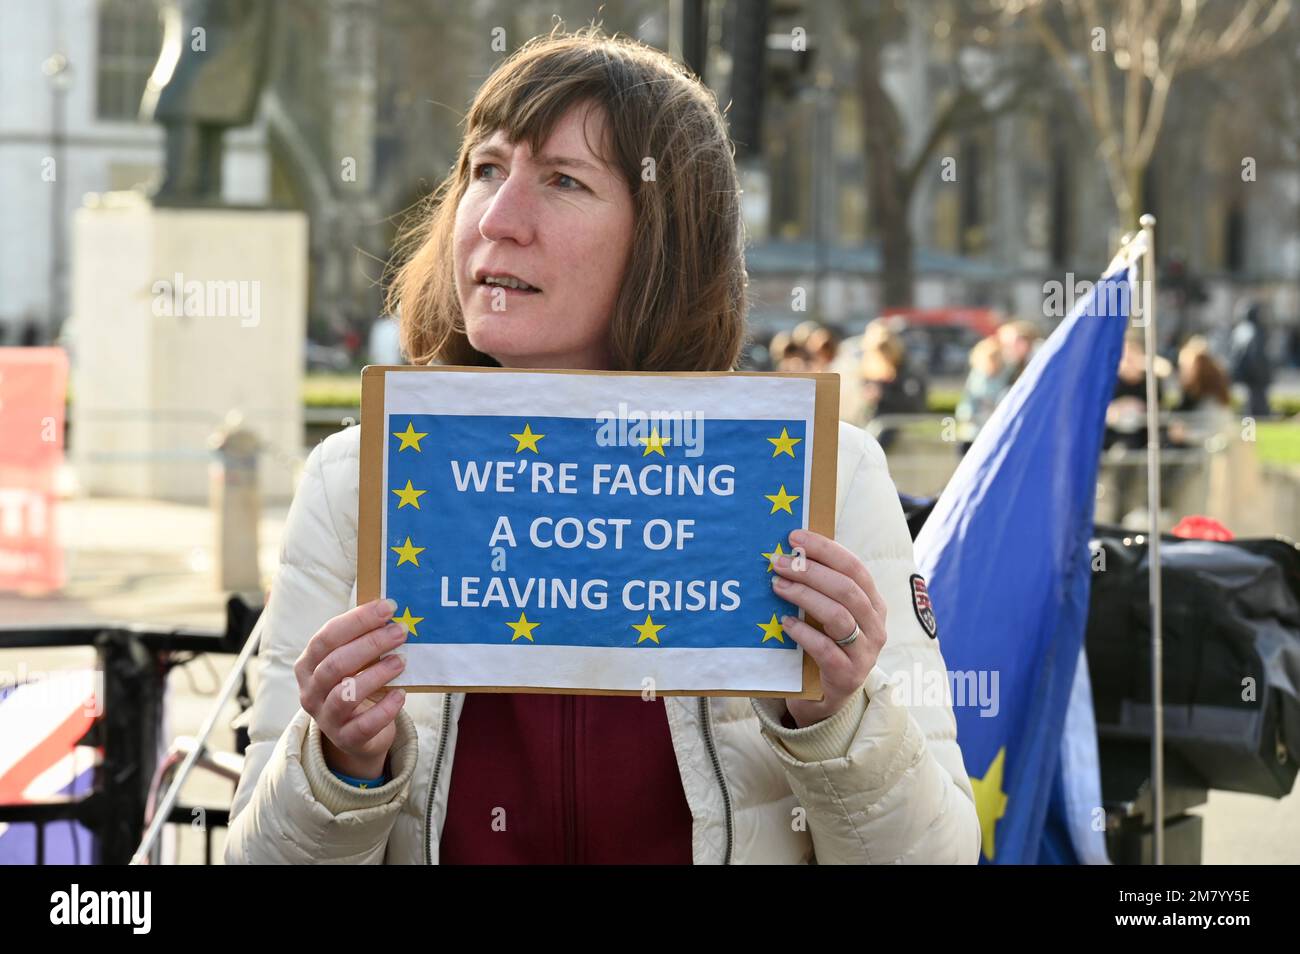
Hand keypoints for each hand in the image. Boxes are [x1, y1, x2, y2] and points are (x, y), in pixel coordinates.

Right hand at [294, 598, 408, 778]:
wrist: (358, 735)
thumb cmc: (356, 684)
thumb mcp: (353, 662)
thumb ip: (363, 639)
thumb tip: (392, 611)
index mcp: (308, 664)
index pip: (327, 637)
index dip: (357, 620)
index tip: (388, 607)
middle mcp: (311, 691)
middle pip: (335, 663)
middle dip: (371, 643)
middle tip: (400, 631)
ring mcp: (326, 717)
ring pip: (346, 693)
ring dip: (376, 673)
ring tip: (401, 661)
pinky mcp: (346, 739)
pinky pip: (364, 724)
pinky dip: (385, 708)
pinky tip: (401, 694)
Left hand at [770, 529, 886, 727]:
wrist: (826, 697)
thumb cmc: (825, 644)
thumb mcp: (829, 613)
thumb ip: (819, 588)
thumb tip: (789, 551)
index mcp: (873, 604)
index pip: (855, 568)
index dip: (826, 549)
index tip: (795, 537)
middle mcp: (876, 626)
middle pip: (846, 589)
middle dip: (810, 571)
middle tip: (779, 562)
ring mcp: (865, 653)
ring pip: (839, 616)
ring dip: (805, 596)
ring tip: (777, 586)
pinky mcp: (847, 676)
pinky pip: (825, 650)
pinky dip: (803, 633)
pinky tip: (784, 623)